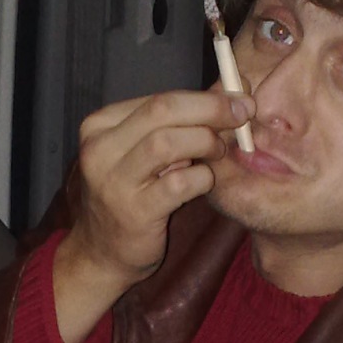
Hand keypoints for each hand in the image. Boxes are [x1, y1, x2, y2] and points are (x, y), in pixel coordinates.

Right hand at [54, 87, 251, 342]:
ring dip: (205, 143)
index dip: (204, 97)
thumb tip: (232, 90)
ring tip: (219, 152)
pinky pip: (178, 184)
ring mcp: (113, 182)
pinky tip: (205, 182)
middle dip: (211, 109)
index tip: (239, 99)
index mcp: (100, 126)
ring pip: (166, 143)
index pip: (158, 99)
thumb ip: (177, 121)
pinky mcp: (133, 212)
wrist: (101, 253)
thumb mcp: (144, 150)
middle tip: (242, 115)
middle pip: (162, 111)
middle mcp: (100, 149)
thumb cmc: (131, 195)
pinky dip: (201, 177)